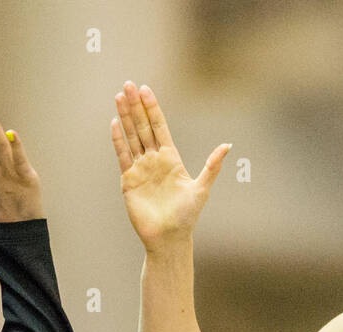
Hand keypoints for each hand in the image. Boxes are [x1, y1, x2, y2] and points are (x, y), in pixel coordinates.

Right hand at [110, 81, 230, 248]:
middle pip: (143, 127)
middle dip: (136, 106)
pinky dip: (118, 140)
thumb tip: (227, 145)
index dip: (153, 108)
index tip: (146, 89)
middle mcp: (154, 160)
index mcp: (171, 158)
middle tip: (128, 84)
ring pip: (131, 137)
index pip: (159, 127)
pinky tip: (114, 123)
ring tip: (119, 97)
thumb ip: (213, 166)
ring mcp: (140, 169)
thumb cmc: (186, 216)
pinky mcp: (129, 180)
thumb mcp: (202, 188)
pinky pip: (122, 156)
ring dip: (125, 117)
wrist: (168, 237)